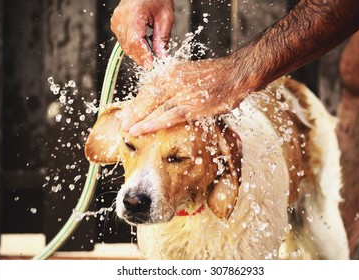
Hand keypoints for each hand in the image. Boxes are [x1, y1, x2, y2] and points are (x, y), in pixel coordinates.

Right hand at [111, 0, 174, 67]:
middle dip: (141, 58)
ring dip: (137, 54)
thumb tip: (162, 56)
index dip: (143, 54)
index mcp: (134, 12)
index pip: (135, 39)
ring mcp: (116, 20)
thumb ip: (162, 37)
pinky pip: (123, 40)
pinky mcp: (116, 23)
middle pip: (128, 45)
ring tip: (150, 59)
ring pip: (125, 45)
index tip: (152, 64)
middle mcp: (122, 16)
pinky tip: (143, 49)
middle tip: (153, 66)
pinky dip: (132, 47)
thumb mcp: (165, 17)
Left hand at [119, 58, 247, 135]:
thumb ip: (174, 83)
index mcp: (170, 72)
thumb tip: (162, 97)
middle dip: (133, 113)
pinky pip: (169, 117)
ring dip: (139, 120)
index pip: (147, 88)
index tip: (128, 112)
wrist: (235, 74)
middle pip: (147, 98)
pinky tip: (143, 130)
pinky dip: (154, 124)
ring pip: (155, 108)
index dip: (136, 102)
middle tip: (123, 124)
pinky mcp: (192, 106)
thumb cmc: (214, 76)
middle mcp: (173, 80)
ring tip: (129, 131)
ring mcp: (182, 93)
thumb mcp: (188, 72)